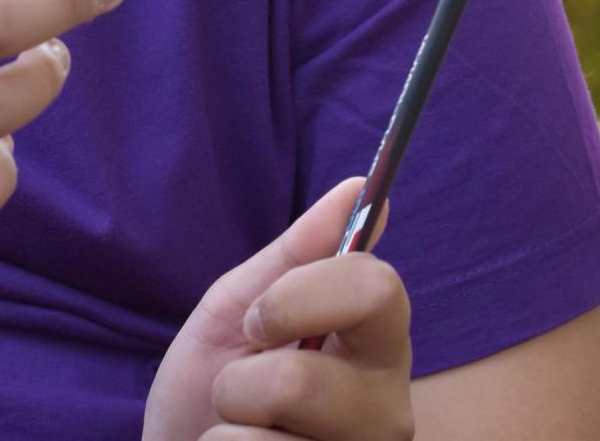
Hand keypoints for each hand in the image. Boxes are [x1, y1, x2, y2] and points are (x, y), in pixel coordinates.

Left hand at [145, 177, 413, 440]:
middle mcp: (387, 408)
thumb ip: (297, 255)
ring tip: (243, 436)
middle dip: (239, 385)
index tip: (258, 319)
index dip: (300, 296)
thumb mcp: (240, 312)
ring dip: (226, 430)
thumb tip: (361, 184)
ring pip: (263, 439)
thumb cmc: (212, 387)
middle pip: (300, 381)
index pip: (377, 289)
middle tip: (240, 395)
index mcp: (377, 344)